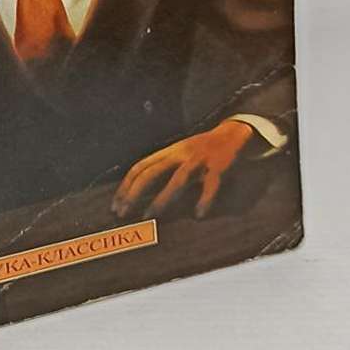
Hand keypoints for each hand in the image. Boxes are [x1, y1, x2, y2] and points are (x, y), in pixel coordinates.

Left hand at [112, 120, 253, 220]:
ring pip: (178, 179)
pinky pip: (211, 186)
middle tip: (122, 213)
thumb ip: (162, 166)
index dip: (125, 186)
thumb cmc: (201, 149)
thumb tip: (138, 189)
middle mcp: (180, 154)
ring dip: (162, 198)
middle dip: (134, 193)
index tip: (115, 205)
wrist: (233, 133)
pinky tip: (199, 215)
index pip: (140, 167)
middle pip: (151, 172)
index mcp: (169, 151)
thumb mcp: (179, 152)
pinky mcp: (219, 167)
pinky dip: (205, 200)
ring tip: (149, 215)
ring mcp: (199, 160)